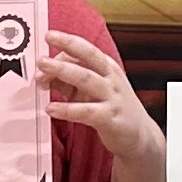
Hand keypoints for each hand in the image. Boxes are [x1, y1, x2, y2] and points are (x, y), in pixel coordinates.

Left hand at [41, 31, 159, 159]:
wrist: (140, 137)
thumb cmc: (113, 109)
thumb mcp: (92, 91)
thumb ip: (70, 82)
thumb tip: (44, 75)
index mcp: (108, 68)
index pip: (86, 50)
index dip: (65, 46)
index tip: (46, 44)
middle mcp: (111, 78)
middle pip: (89, 57)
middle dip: (66, 49)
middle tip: (43, 51)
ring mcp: (112, 97)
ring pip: (86, 79)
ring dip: (62, 73)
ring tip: (41, 76)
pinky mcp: (109, 118)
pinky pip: (85, 111)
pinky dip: (66, 109)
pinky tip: (51, 108)